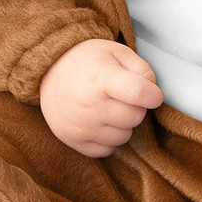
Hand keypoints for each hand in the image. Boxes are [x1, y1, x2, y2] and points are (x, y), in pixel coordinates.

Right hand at [39, 39, 163, 157]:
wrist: (48, 71)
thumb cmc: (87, 60)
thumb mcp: (116, 51)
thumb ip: (142, 70)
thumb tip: (153, 94)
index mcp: (102, 78)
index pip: (138, 93)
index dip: (153, 95)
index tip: (153, 94)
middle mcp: (90, 105)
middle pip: (134, 117)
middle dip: (136, 107)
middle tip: (123, 96)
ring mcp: (81, 126)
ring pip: (124, 137)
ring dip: (123, 124)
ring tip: (109, 107)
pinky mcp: (73, 141)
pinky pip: (107, 150)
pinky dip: (108, 139)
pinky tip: (99, 121)